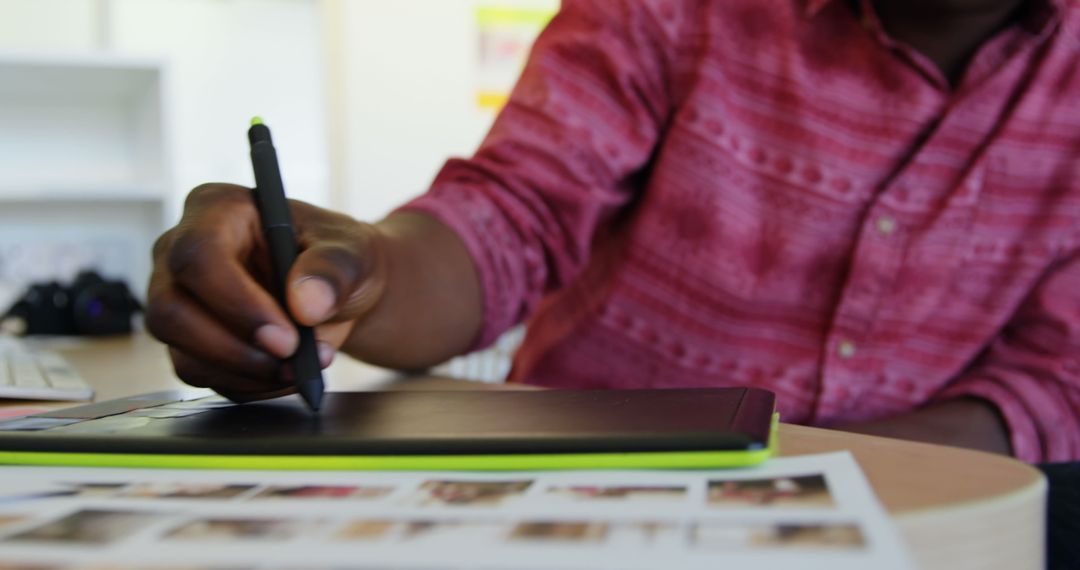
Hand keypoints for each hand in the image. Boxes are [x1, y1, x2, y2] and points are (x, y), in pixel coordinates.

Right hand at [146, 183, 386, 402]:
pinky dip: (247, 385)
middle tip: (292, 360)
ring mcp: (177, 299)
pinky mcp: (186, 340)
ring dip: (245, 372)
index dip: (237, 302)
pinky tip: (285, 373)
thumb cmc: (338, 258)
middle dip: (235, 348)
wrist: (340, 292)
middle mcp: (180, 252)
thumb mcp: (352, 251)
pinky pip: (200, 375)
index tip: (287, 336)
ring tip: (300, 367)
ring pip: (181, 352)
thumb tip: (307, 304)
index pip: (199, 255)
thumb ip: (333, 269)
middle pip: (171, 311)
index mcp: (216, 209)